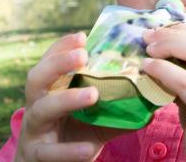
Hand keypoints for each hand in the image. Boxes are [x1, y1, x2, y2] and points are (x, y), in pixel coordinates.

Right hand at [15, 33, 127, 161]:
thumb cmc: (74, 137)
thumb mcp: (96, 119)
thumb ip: (118, 107)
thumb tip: (151, 95)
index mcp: (49, 91)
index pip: (50, 62)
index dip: (62, 47)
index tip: (82, 36)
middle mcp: (36, 106)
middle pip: (37, 78)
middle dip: (58, 63)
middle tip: (82, 56)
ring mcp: (33, 131)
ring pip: (43, 110)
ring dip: (67, 99)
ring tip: (93, 94)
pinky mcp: (37, 156)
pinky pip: (50, 153)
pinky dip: (69, 151)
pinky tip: (89, 148)